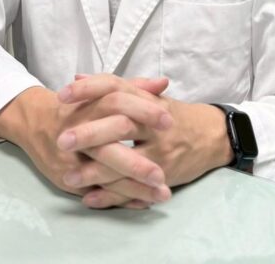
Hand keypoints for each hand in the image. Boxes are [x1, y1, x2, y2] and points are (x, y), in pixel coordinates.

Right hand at [0, 79, 173, 208]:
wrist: (35, 121)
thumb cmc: (77, 106)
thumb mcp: (102, 92)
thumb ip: (133, 87)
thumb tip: (164, 83)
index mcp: (89, 104)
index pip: (116, 103)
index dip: (143, 110)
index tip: (169, 122)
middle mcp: (78, 130)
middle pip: (107, 146)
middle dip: (136, 163)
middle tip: (164, 174)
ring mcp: (71, 157)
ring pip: (102, 175)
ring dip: (133, 187)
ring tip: (163, 194)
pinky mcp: (66, 177)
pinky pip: (96, 190)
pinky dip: (120, 198)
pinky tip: (143, 203)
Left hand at [57, 77, 233, 208]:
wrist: (213, 135)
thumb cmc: (173, 115)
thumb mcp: (147, 97)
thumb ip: (113, 88)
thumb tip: (77, 77)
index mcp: (146, 100)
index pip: (115, 88)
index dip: (89, 90)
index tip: (62, 95)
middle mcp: (154, 123)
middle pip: (120, 124)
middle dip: (90, 133)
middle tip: (61, 140)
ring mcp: (161, 150)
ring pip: (126, 161)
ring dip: (96, 171)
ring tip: (69, 176)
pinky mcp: (165, 175)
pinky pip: (135, 188)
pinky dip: (112, 195)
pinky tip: (89, 197)